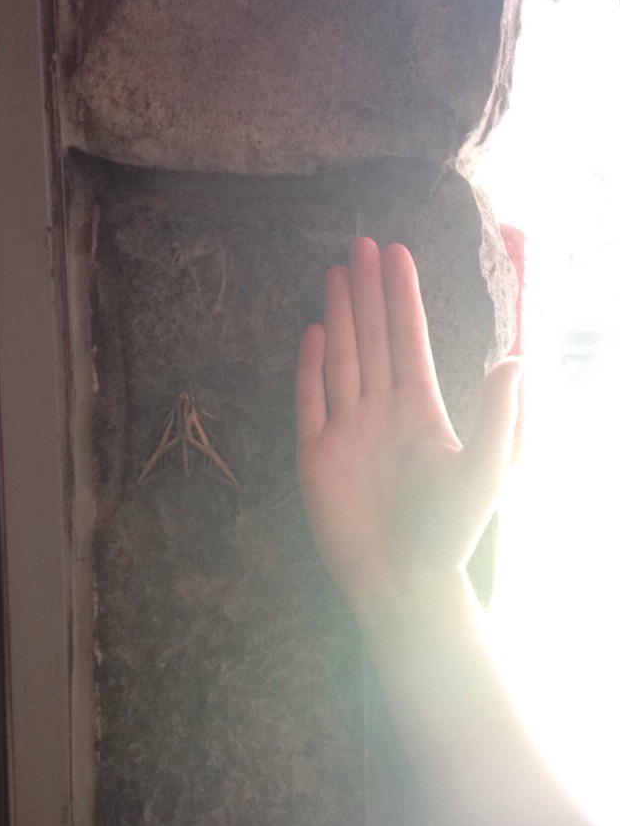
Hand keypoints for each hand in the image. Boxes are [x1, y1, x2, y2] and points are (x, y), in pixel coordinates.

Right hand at [296, 238, 521, 598]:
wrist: (401, 580)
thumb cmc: (448, 531)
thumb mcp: (485, 470)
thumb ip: (497, 415)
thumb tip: (515, 360)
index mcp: (420, 410)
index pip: (409, 340)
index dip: (403, 298)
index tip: (398, 255)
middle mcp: (382, 412)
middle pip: (372, 339)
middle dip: (367, 292)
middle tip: (362, 245)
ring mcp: (347, 431)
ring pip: (343, 360)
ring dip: (340, 316)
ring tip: (336, 273)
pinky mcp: (316, 455)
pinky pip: (311, 401)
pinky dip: (310, 368)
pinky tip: (314, 333)